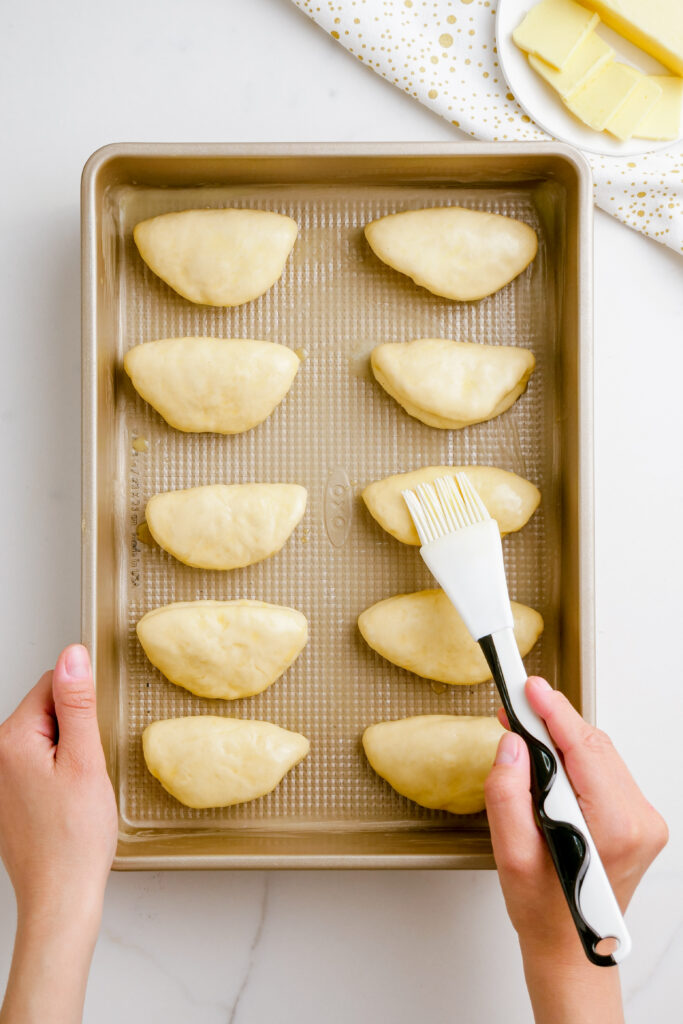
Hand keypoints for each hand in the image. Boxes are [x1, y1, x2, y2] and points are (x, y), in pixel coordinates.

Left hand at [0, 645, 116, 1023]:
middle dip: (77, 732)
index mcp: (11, 738)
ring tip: (78, 791)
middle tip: (87, 772)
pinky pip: (42, 765)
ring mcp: (1, 777)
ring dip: (70, 756)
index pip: (55, 684)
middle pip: (50, 711)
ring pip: (48, 739)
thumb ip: (79, 703)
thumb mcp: (86, 760)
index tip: (91, 741)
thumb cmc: (74, 839)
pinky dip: (61, 776)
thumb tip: (73, 655)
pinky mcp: (10, 796)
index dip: (84, 708)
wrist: (60, 896)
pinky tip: (68, 804)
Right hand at [484, 676, 667, 1023]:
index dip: (553, 712)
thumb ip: (507, 795)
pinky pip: (604, 770)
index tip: (529, 687)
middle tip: (514, 708)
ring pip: (599, 754)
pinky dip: (574, 758)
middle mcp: (639, 822)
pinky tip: (548, 760)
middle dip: (551, 723)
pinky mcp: (637, 819)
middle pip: (593, 746)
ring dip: (561, 740)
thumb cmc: (543, 911)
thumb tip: (511, 745)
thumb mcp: (511, 855)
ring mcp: (643, 821)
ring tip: (524, 735)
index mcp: (615, 829)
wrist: (569, 948)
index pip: (583, 749)